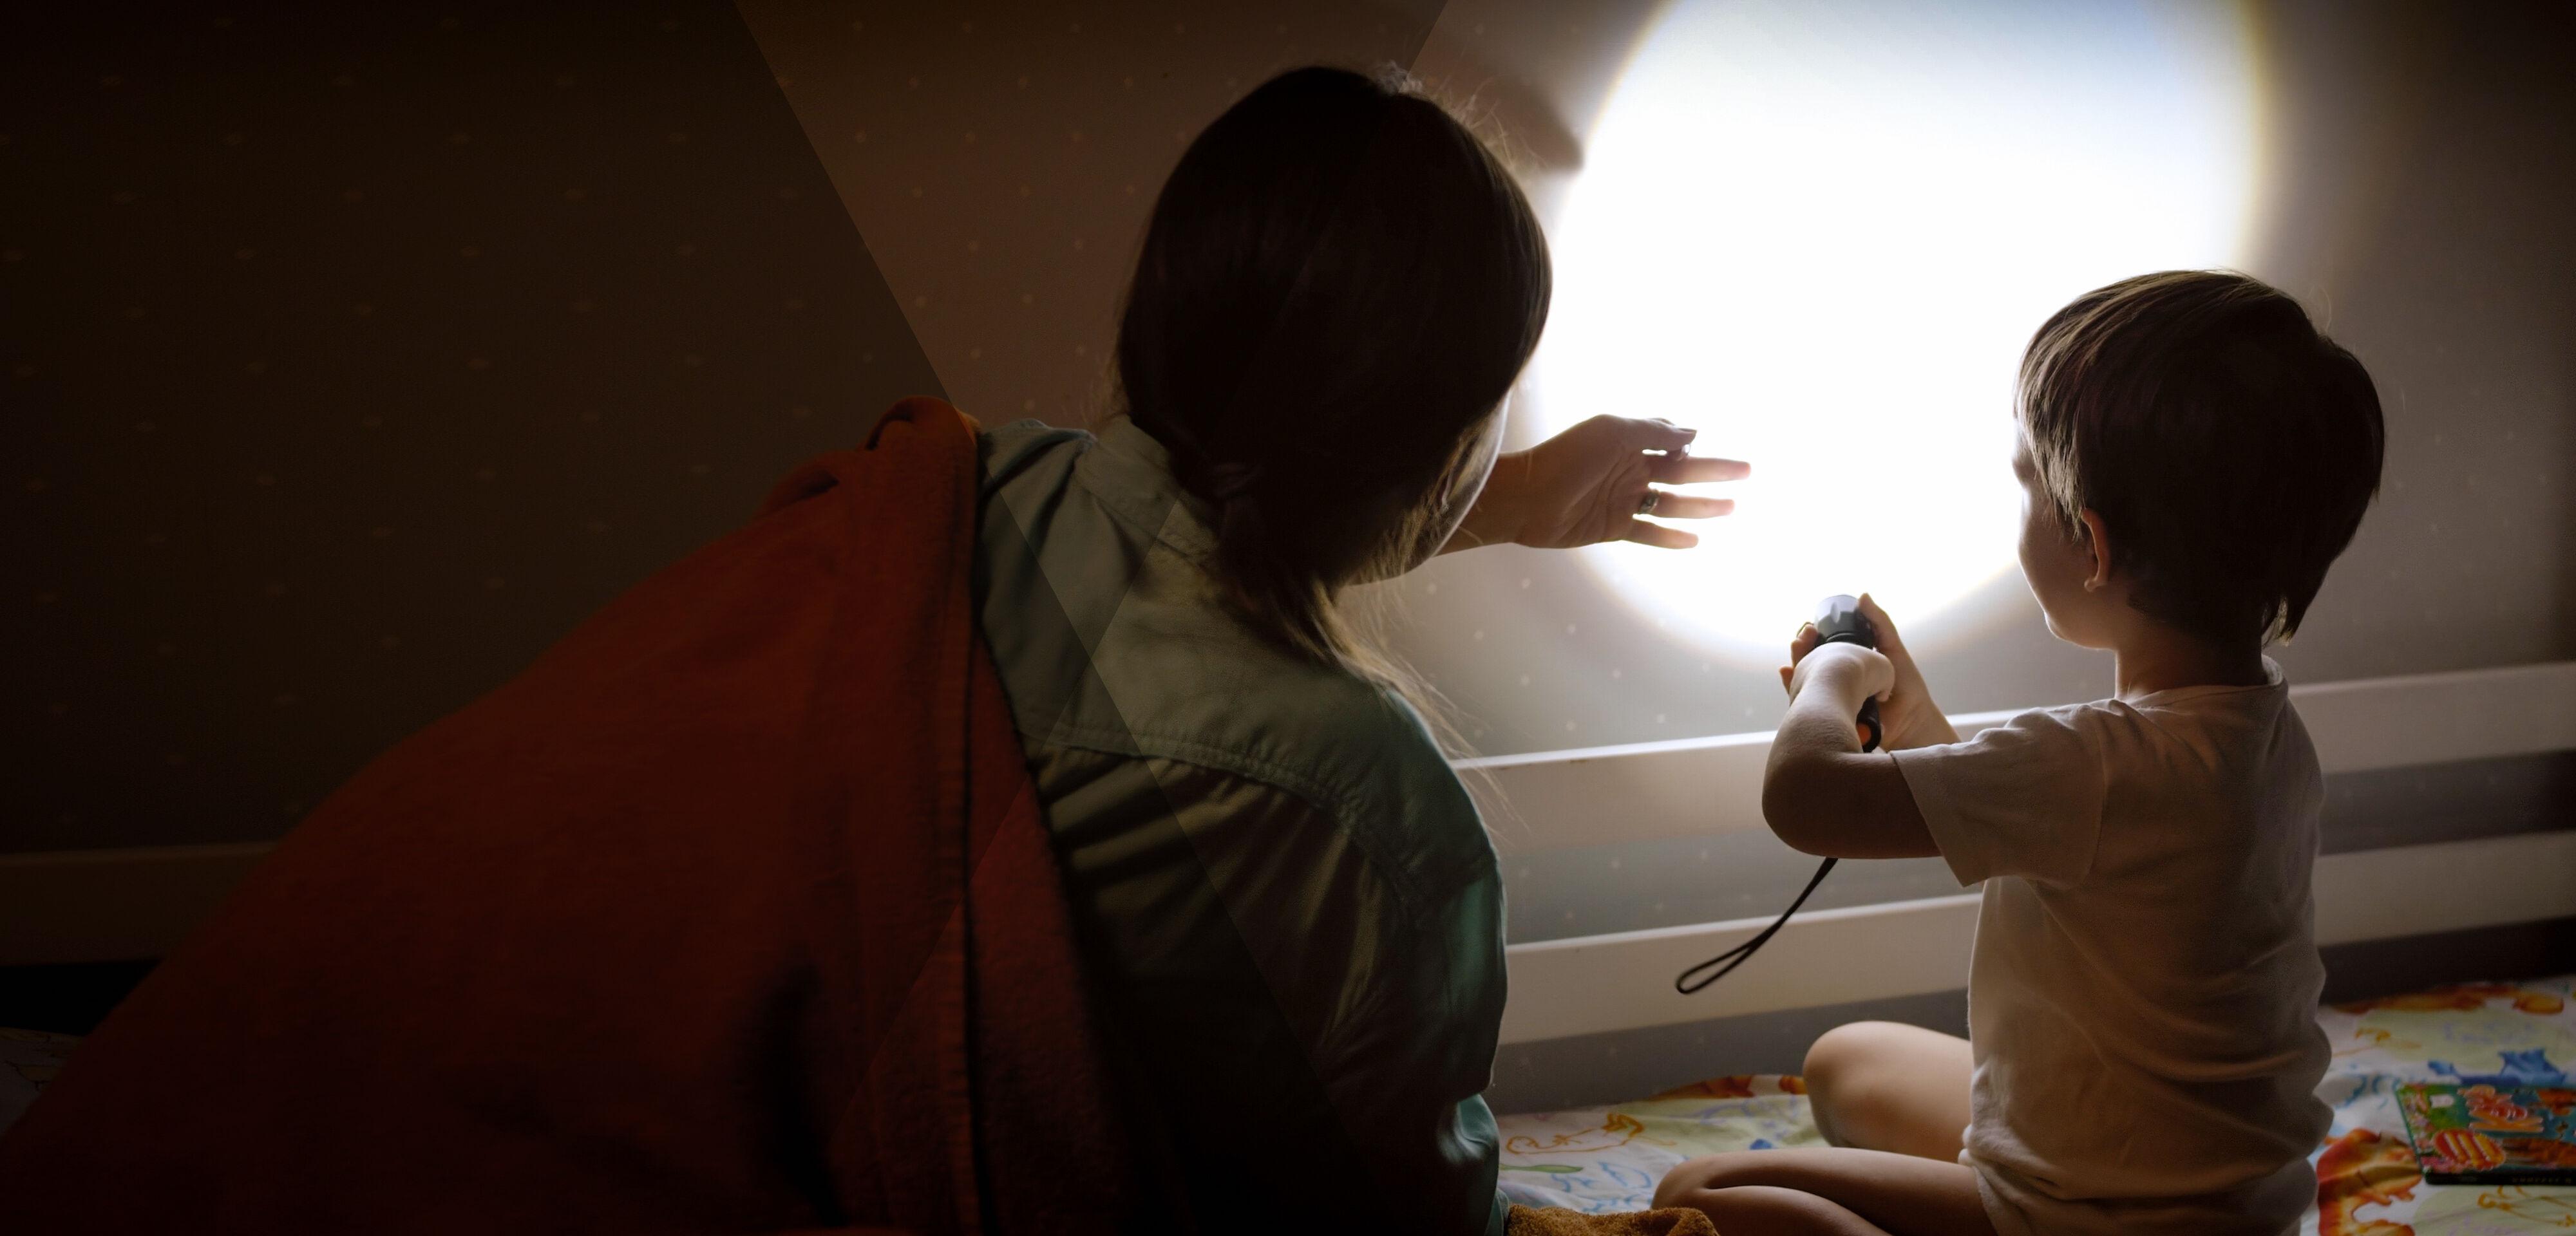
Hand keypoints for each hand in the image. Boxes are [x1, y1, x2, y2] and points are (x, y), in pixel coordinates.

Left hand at [1443, 415, 1749, 551]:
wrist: (1525, 498)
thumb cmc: (1568, 458)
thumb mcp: (1614, 432)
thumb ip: (1656, 431)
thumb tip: (1694, 432)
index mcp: (1627, 441)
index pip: (1669, 441)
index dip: (1690, 443)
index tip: (1703, 443)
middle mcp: (1627, 469)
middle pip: (1680, 472)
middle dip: (1715, 472)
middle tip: (1748, 471)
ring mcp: (1620, 500)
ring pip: (1670, 503)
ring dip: (1701, 506)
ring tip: (1733, 507)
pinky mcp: (1610, 528)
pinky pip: (1648, 533)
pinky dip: (1671, 538)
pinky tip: (1696, 541)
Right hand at [1779, 594, 1957, 748]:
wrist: (1912, 719)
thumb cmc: (1906, 685)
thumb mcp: (1891, 648)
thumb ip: (1879, 622)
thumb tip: (1862, 597)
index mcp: (1850, 663)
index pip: (1824, 646)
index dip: (1813, 636)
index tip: (1810, 627)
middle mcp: (1838, 679)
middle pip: (1810, 661)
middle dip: (1800, 648)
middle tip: (1800, 639)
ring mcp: (1833, 697)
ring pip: (1805, 679)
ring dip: (1795, 665)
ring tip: (1794, 653)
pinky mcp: (1831, 713)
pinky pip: (1805, 702)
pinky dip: (1792, 687)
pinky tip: (1787, 674)